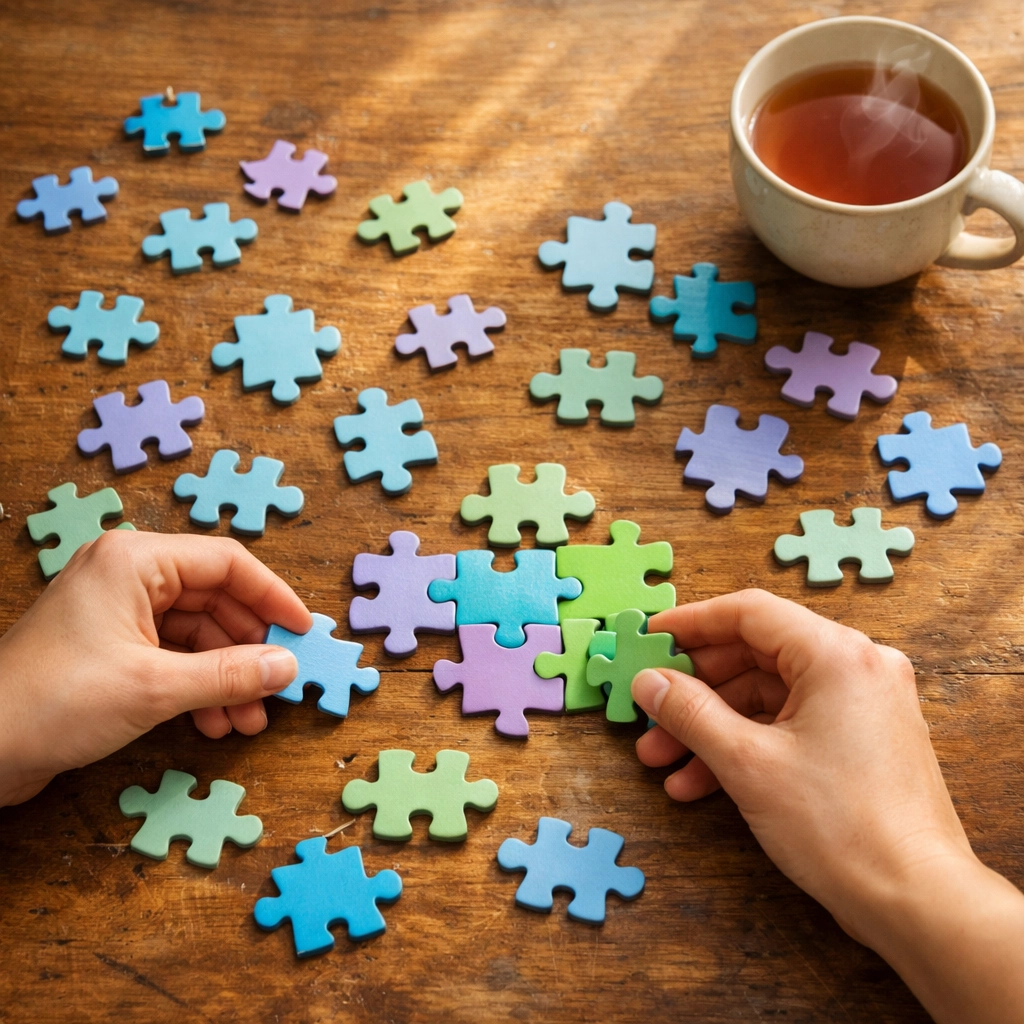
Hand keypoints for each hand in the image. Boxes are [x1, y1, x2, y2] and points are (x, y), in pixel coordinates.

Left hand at [0, 530, 310, 805]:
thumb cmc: (55, 702)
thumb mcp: (156, 687)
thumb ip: (230, 674)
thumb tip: (287, 667)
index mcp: (135, 561)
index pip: (227, 564)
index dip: (273, 598)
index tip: (304, 633)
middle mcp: (128, 577)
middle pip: (215, 600)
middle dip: (249, 650)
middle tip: (279, 687)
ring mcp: (117, 612)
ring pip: (197, 634)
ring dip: (226, 677)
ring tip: (249, 720)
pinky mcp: (109, 648)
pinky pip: (173, 656)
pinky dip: (198, 687)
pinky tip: (214, 722)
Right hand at [631, 589, 1023, 1023]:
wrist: (915, 901)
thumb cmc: (840, 826)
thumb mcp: (747, 762)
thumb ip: (690, 712)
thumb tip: (648, 682)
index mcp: (836, 654)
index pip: (749, 613)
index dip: (690, 623)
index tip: (649, 640)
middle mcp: (856, 667)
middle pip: (755, 655)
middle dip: (694, 690)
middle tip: (648, 709)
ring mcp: (863, 705)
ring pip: (768, 696)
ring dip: (712, 725)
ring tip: (662, 760)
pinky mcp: (862, 741)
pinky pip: (790, 724)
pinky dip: (745, 745)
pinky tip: (700, 782)